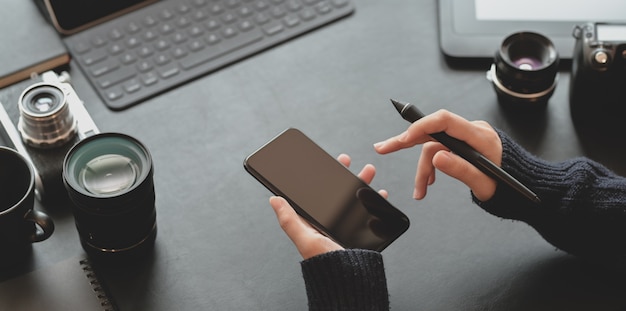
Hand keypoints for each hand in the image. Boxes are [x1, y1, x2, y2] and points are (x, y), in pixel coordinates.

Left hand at [269, 154, 387, 259]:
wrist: (352, 280)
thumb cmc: (328, 264)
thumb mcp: (306, 240)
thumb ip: (290, 220)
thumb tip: (274, 199)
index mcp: (313, 224)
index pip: (315, 195)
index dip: (321, 178)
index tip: (328, 162)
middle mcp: (328, 224)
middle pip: (336, 193)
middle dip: (343, 176)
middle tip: (346, 161)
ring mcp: (345, 227)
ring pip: (353, 199)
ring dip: (361, 184)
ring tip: (368, 172)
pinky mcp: (361, 232)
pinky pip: (368, 212)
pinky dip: (375, 201)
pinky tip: (380, 194)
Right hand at [373, 109, 500, 201]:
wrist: (522, 184)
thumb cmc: (508, 186)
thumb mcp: (485, 184)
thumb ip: (461, 170)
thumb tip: (437, 158)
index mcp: (479, 136)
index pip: (444, 121)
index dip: (421, 127)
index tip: (403, 139)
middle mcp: (471, 131)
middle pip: (432, 130)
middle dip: (406, 141)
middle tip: (383, 147)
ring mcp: (466, 136)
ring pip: (433, 146)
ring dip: (422, 169)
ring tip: (420, 191)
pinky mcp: (463, 144)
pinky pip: (440, 151)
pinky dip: (431, 167)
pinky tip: (428, 183)